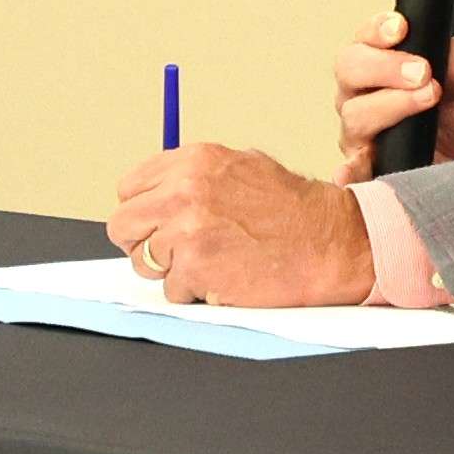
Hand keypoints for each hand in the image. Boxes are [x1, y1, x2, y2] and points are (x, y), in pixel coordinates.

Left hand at [109, 143, 370, 306]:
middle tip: (174, 251)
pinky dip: (195, 292)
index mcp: (193, 161)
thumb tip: (158, 192)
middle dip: (143, 242)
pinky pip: (171, 290)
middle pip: (122, 225)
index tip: (159, 223)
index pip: (129, 188)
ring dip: (170, 270)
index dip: (144, 211)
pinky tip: (225, 277)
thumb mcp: (243, 166)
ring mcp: (187, 231)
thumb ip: (196, 176)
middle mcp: (184, 191)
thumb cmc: (295, 210)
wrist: (330, 242)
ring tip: (210, 263)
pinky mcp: (195, 269)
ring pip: (142, 261)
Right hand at [334, 17, 453, 180]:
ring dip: (390, 105)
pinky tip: (352, 170)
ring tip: (428, 100)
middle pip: (349, 69)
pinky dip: (350, 168)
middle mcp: (359, 94)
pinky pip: (351, 169)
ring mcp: (358, 132)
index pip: (365, 38)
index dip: (378, 29)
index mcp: (378, 63)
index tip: (401, 28)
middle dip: (385, 66)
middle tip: (422, 72)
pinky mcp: (364, 168)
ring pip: (355, 114)